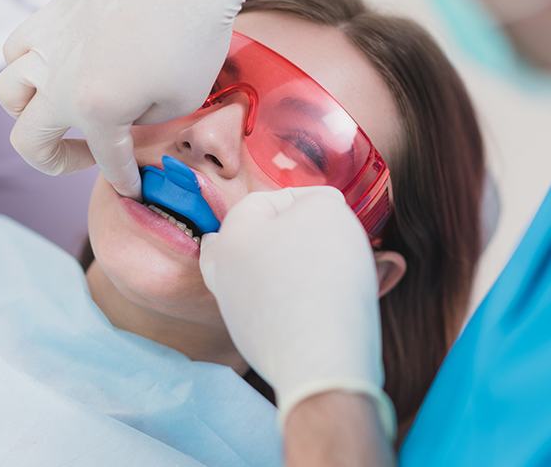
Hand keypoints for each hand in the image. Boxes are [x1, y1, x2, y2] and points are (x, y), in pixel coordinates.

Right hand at [0, 0, 307, 197]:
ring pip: (9, 93)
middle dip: (57, 162)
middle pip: (29, 140)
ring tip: (63, 113)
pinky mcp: (52, 13)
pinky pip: (17, 48)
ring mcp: (49, 44)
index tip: (135, 189)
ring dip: (31, 115)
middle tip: (86, 158)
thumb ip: (144, 122)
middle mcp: (59, 81)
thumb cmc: (194, 36)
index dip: (124, 181)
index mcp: (96, 109)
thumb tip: (126, 118)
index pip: (108, 161)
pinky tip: (57, 68)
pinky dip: (28, 68)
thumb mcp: (182, 101)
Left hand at [200, 186, 395, 438]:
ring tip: (319, 266)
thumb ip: (318, 199)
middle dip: (284, 232)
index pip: (266, 200)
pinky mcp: (254, 341)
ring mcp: (235, 310)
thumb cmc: (322, 274)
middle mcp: (223, 272)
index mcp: (231, 235)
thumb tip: (317, 207)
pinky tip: (315, 299)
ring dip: (286, 264)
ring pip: (257, 273)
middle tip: (314, 236)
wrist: (321, 359)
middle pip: (250, 238)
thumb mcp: (327, 211)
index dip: (305, 198)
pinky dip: (290, 297)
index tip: (335, 209)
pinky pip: (272, 306)